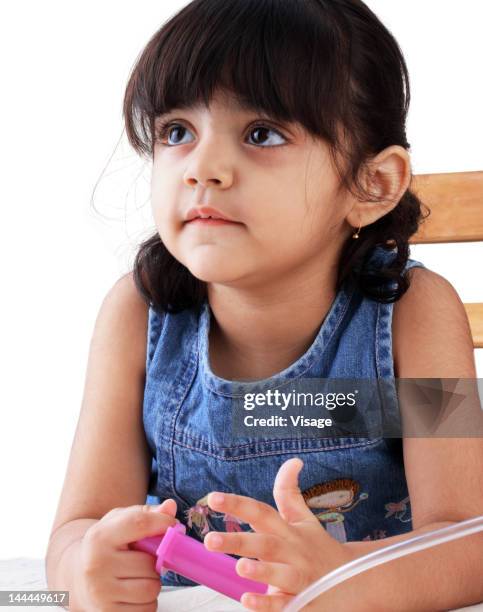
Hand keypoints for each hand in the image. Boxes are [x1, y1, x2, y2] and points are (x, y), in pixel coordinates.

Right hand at [78, 499, 178, 610]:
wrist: (77, 578)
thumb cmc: (107, 545)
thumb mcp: (120, 522)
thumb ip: (147, 513)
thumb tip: (171, 507)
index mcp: (100, 537)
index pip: (139, 523)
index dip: (162, 523)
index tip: (173, 525)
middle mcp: (97, 566)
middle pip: (149, 563)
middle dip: (155, 561)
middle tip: (144, 559)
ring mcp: (101, 593)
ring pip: (151, 589)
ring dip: (153, 582)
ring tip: (139, 575)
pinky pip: (147, 609)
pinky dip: (148, 601)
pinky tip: (134, 592)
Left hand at [203, 458, 355, 610]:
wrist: (354, 581)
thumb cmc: (318, 547)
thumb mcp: (304, 519)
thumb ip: (290, 492)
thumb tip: (293, 460)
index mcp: (289, 530)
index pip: (262, 512)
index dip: (238, 504)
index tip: (213, 498)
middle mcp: (293, 551)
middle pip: (266, 544)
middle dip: (238, 541)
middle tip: (210, 540)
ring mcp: (299, 577)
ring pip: (279, 574)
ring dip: (260, 571)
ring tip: (240, 567)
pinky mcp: (302, 601)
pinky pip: (284, 605)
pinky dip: (267, 604)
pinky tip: (248, 601)